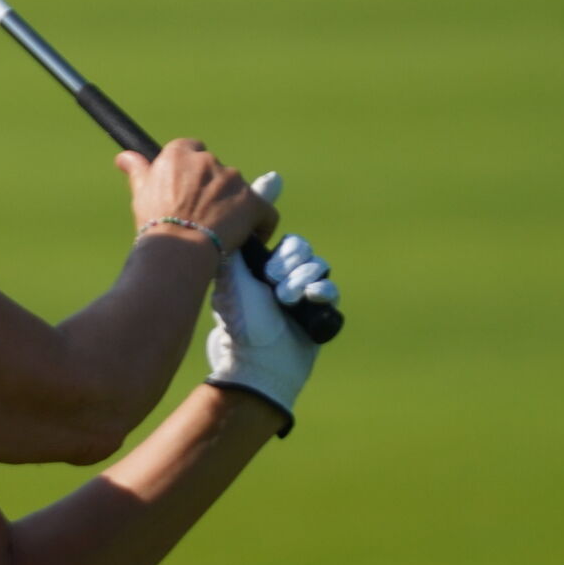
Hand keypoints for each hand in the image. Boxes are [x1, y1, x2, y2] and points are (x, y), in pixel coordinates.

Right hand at [114, 138, 276, 253]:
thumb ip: (138, 169)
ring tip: (220, 230)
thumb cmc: (154, 223)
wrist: (177, 248)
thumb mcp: (141, 192)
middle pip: (216, 170)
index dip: (191, 172)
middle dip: (212, 189)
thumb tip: (124, 157)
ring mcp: (233, 179)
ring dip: (233, 205)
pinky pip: (264, 212)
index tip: (188, 189)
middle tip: (201, 214)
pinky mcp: (253, 201)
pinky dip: (259, 224)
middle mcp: (207, 160)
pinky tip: (248, 237)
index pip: (192, 149)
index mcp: (179, 153)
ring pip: (238, 189)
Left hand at [204, 174, 337, 430]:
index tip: (270, 262)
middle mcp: (286, 276)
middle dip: (288, 263)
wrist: (256, 361)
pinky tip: (309, 298)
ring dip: (301, 279)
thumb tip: (237, 203)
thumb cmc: (238, 319)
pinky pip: (331, 289)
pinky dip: (321, 291)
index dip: (282, 246)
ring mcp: (304, 294)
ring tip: (284, 299)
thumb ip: (239, 234)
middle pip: (302, 248)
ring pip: (318, 266)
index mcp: (265, 265)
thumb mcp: (232, 273)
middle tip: (271, 282)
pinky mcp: (320, 312)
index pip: (284, 238)